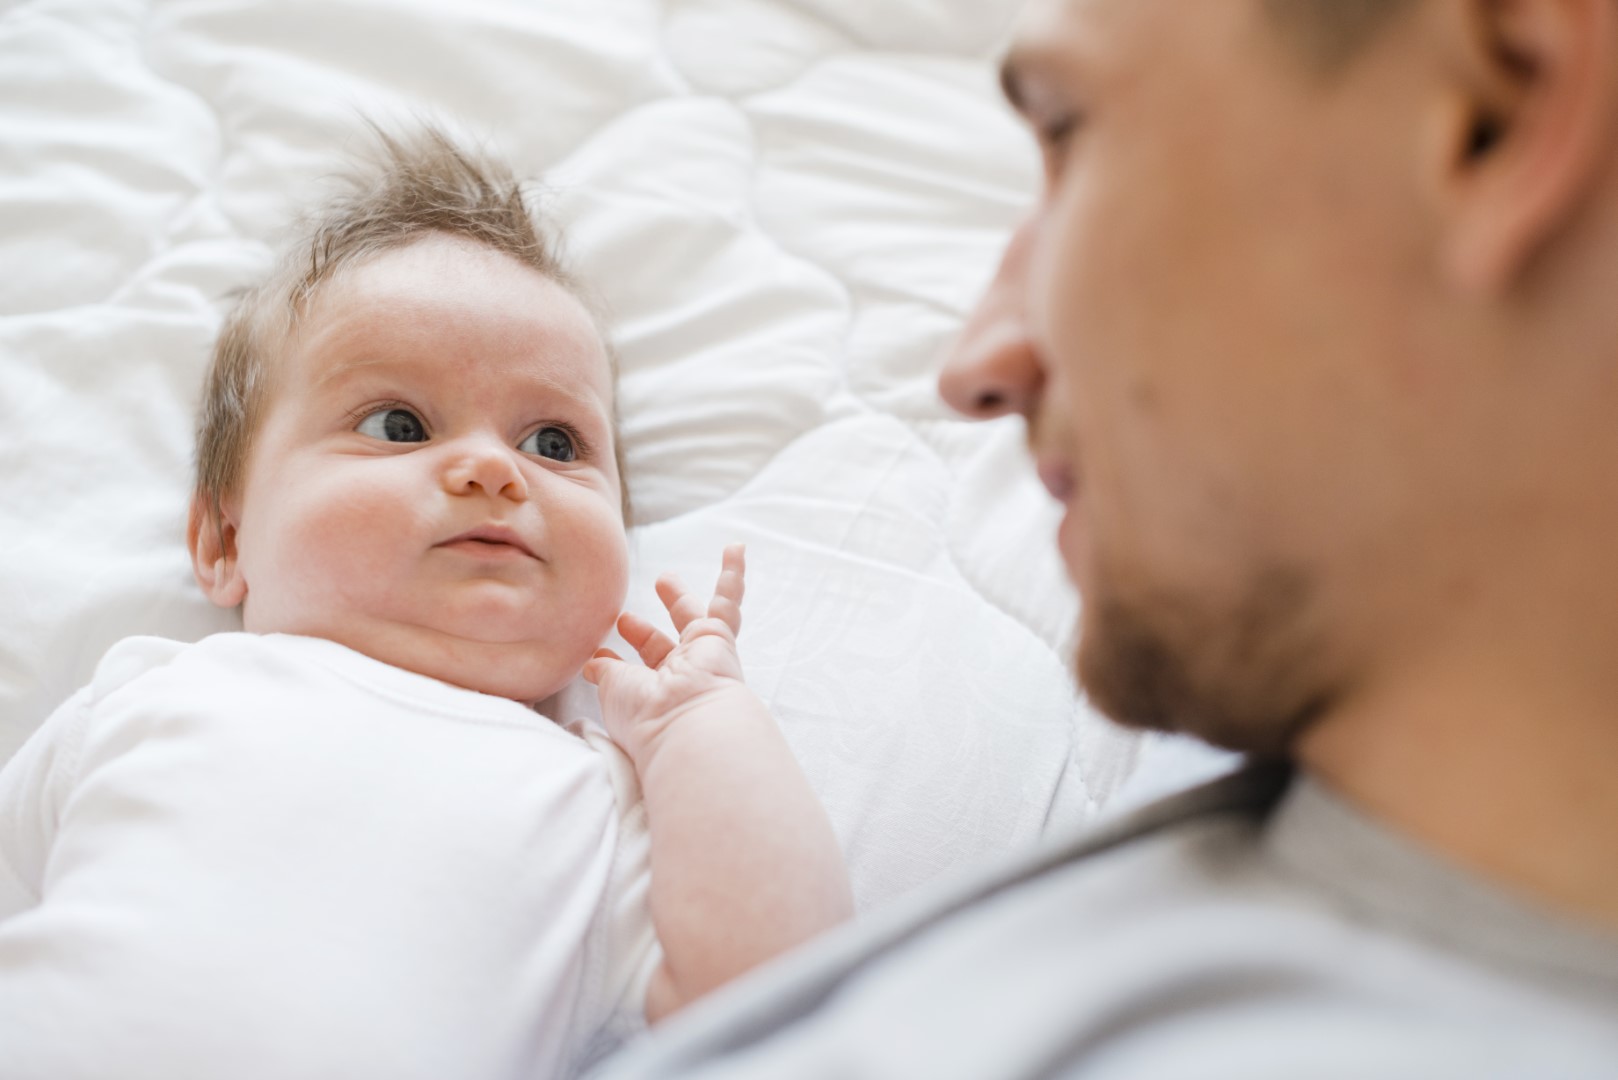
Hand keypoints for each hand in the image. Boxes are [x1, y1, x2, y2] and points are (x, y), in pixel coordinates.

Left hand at [584, 544, 751, 759]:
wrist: (685, 725)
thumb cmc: (646, 717)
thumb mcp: (613, 690)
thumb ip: (606, 672)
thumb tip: (593, 663)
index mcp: (654, 694)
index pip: (633, 673)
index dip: (615, 660)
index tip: (599, 652)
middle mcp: (680, 676)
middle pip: (660, 648)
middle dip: (642, 633)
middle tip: (624, 619)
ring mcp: (701, 656)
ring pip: (696, 621)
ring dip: (681, 598)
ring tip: (666, 577)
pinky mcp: (719, 637)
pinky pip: (728, 603)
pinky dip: (733, 575)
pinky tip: (736, 548)